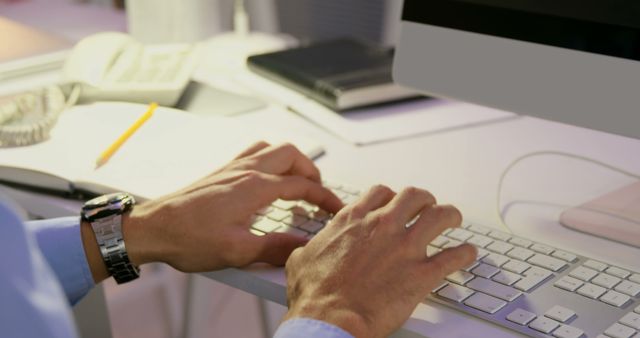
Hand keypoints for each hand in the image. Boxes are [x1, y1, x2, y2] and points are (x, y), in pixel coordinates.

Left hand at [110, 142, 342, 274]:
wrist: (153, 227)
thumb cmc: (188, 238)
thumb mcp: (237, 251)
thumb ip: (275, 247)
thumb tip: (302, 246)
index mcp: (254, 187)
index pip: (301, 186)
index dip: (324, 197)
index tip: (335, 209)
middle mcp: (245, 171)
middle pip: (291, 155)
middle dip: (311, 172)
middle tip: (318, 193)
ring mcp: (232, 168)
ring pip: (272, 149)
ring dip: (290, 161)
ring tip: (297, 182)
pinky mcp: (220, 172)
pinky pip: (253, 153)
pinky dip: (270, 160)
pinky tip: (266, 179)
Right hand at [283, 185, 476, 337]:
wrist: (330, 320)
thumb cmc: (314, 294)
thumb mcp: (300, 260)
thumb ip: (309, 247)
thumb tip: (306, 249)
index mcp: (354, 220)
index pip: (380, 193)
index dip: (391, 197)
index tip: (394, 205)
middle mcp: (383, 226)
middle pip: (414, 196)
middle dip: (423, 200)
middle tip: (426, 208)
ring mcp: (405, 248)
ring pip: (440, 216)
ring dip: (449, 215)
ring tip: (453, 219)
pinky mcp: (421, 274)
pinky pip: (453, 257)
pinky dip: (464, 254)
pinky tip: (468, 254)